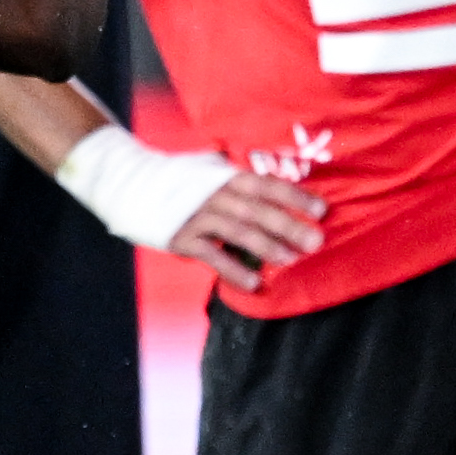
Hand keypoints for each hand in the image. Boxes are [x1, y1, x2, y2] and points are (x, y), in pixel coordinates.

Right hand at [168, 173, 327, 291]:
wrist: (133, 185)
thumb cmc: (184, 181)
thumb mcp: (214, 172)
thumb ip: (243, 180)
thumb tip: (284, 181)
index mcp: (229, 177)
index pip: (268, 185)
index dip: (295, 196)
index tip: (322, 211)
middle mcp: (216, 194)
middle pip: (257, 210)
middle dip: (289, 225)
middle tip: (315, 242)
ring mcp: (198, 216)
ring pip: (237, 231)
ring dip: (266, 247)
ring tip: (290, 260)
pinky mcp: (181, 237)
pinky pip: (210, 255)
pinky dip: (232, 269)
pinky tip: (253, 283)